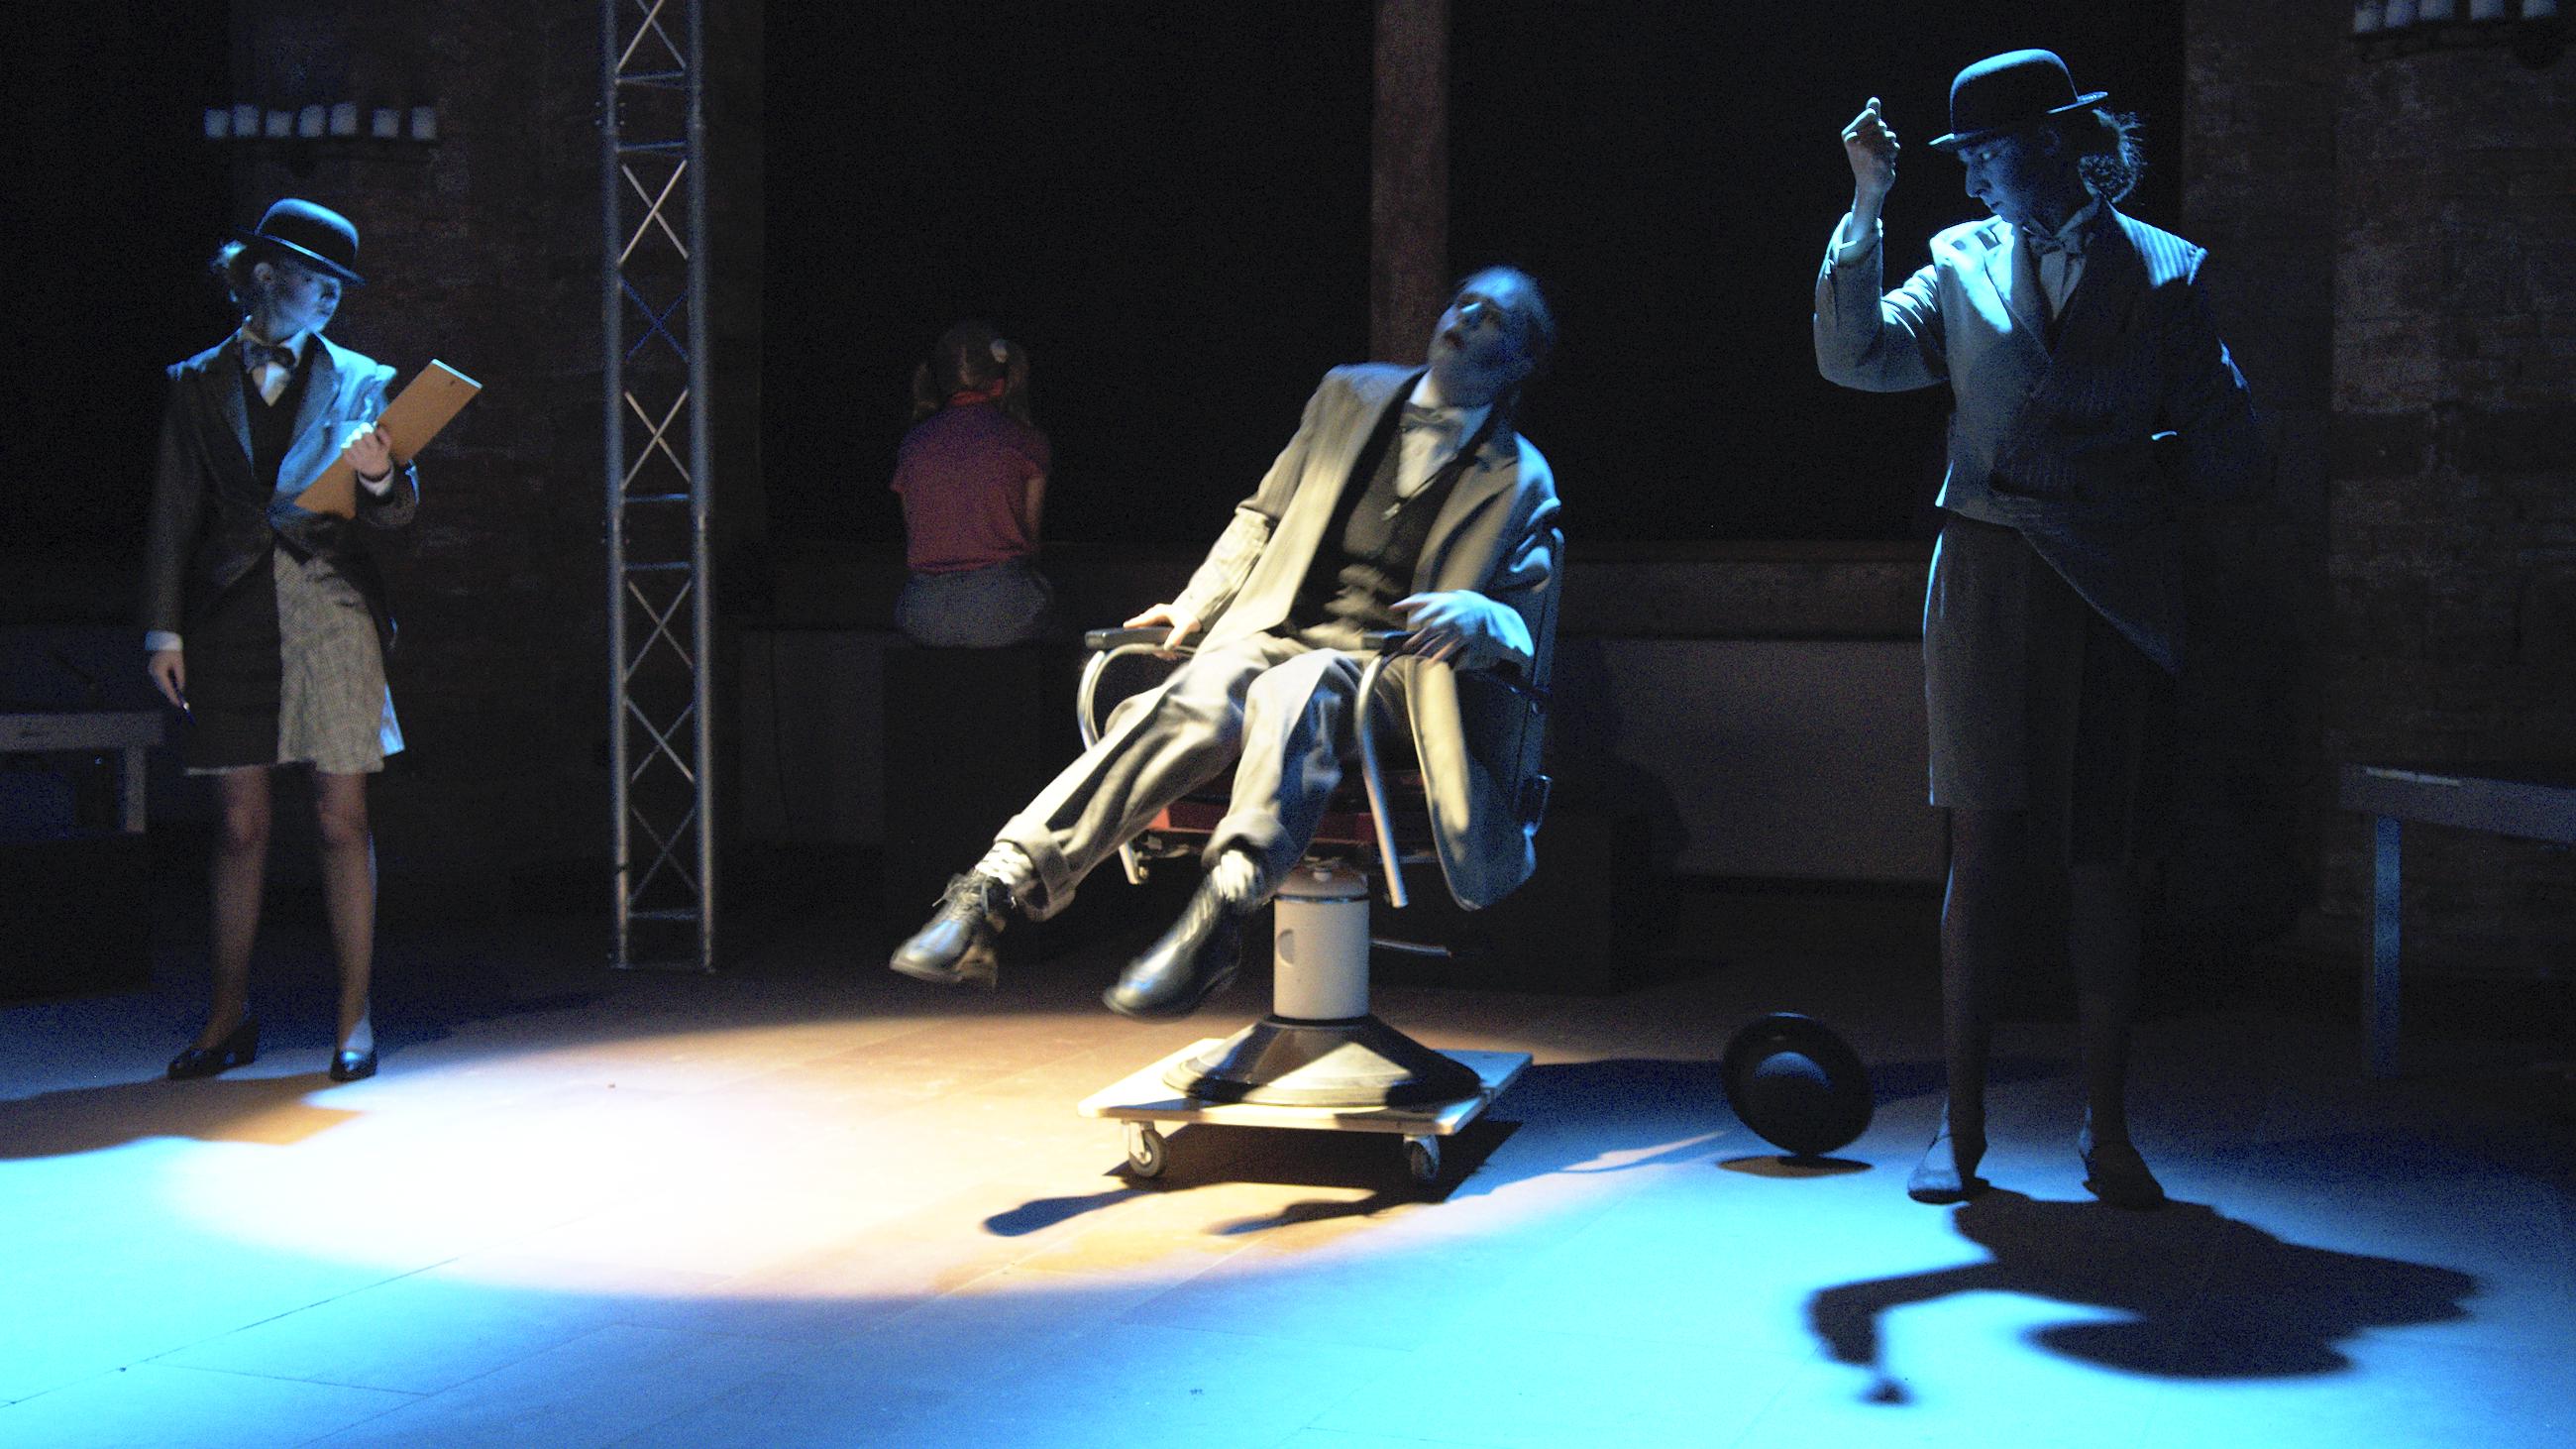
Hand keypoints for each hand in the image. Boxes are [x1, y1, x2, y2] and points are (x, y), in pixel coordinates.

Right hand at [148, 650, 185, 709]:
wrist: (164, 641)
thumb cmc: (173, 652)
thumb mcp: (179, 665)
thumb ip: (180, 677)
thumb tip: (181, 689)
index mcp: (159, 671)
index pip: (166, 687)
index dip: (173, 696)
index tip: (178, 704)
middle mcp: (153, 672)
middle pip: (162, 687)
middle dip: (170, 695)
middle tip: (178, 702)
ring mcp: (151, 670)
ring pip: (160, 685)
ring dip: (168, 690)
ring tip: (176, 698)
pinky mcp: (152, 669)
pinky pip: (159, 680)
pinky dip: (165, 685)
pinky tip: (171, 689)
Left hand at [341, 421, 394, 484]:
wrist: (376, 469)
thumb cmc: (380, 451)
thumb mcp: (386, 443)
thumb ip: (383, 433)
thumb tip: (375, 424)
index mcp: (376, 449)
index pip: (367, 434)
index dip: (364, 427)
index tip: (365, 427)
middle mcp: (366, 455)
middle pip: (356, 439)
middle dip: (356, 433)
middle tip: (359, 433)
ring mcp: (358, 460)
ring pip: (349, 444)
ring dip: (351, 439)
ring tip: (355, 439)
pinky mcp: (351, 462)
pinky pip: (344, 450)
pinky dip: (346, 445)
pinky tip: (351, 446)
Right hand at [1122, 602, 1202, 654]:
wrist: (1198, 620)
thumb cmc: (1192, 620)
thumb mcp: (1187, 627)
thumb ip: (1178, 635)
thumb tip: (1168, 647)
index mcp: (1159, 612)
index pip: (1144, 619)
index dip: (1134, 624)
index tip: (1125, 628)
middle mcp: (1155, 616)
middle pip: (1145, 632)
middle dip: (1153, 646)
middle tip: (1166, 655)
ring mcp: (1155, 622)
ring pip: (1150, 639)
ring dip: (1159, 649)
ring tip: (1173, 656)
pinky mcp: (1158, 629)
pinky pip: (1154, 640)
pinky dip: (1162, 649)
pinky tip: (1172, 654)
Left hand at [1391, 592, 1484, 665]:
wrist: (1477, 608)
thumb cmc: (1449, 602)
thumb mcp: (1435, 598)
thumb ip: (1414, 602)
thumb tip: (1392, 607)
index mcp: (1442, 604)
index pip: (1431, 609)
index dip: (1422, 614)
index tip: (1413, 622)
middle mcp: (1451, 616)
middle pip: (1435, 627)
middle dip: (1422, 637)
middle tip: (1408, 645)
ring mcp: (1458, 627)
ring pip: (1443, 640)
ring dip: (1430, 649)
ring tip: (1418, 655)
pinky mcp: (1463, 637)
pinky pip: (1452, 648)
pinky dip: (1442, 655)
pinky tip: (1432, 661)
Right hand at [1842, 96, 1898, 214]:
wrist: (1869, 185)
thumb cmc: (1867, 158)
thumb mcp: (1866, 135)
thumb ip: (1870, 116)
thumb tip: (1874, 99)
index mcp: (1848, 135)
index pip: (1873, 116)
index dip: (1877, 125)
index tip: (1869, 138)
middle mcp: (1855, 143)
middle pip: (1882, 126)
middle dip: (1884, 136)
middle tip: (1876, 150)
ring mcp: (1866, 152)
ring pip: (1890, 136)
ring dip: (1890, 145)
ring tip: (1880, 156)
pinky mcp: (1879, 160)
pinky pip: (1894, 147)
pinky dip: (1893, 153)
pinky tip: (1885, 163)